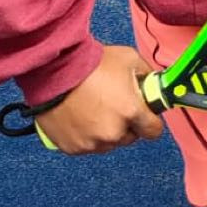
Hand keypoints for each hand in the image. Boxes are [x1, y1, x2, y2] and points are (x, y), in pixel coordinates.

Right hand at [38, 44, 164, 152]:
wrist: (52, 69)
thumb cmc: (90, 63)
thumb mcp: (129, 59)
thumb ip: (146, 75)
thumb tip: (153, 84)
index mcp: (131, 112)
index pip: (153, 131)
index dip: (150, 121)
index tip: (144, 115)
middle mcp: (113, 132)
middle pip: (129, 137)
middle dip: (125, 124)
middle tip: (113, 106)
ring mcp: (91, 143)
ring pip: (107, 144)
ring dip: (105, 132)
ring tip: (93, 110)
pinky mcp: (73, 147)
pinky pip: (86, 146)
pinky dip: (85, 136)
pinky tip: (79, 117)